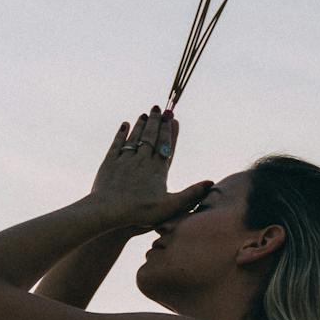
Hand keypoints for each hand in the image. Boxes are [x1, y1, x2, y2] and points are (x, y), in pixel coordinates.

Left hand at [87, 107, 212, 233]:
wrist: (108, 211)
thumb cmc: (140, 211)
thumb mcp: (171, 206)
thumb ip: (191, 194)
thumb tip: (211, 183)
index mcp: (157, 169)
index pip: (164, 145)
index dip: (168, 130)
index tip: (171, 117)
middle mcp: (141, 161)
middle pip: (150, 137)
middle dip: (155, 122)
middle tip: (158, 108)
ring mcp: (124, 160)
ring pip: (134, 138)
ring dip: (140, 125)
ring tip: (145, 114)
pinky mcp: (109, 163)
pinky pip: (116, 144)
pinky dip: (121, 134)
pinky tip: (124, 125)